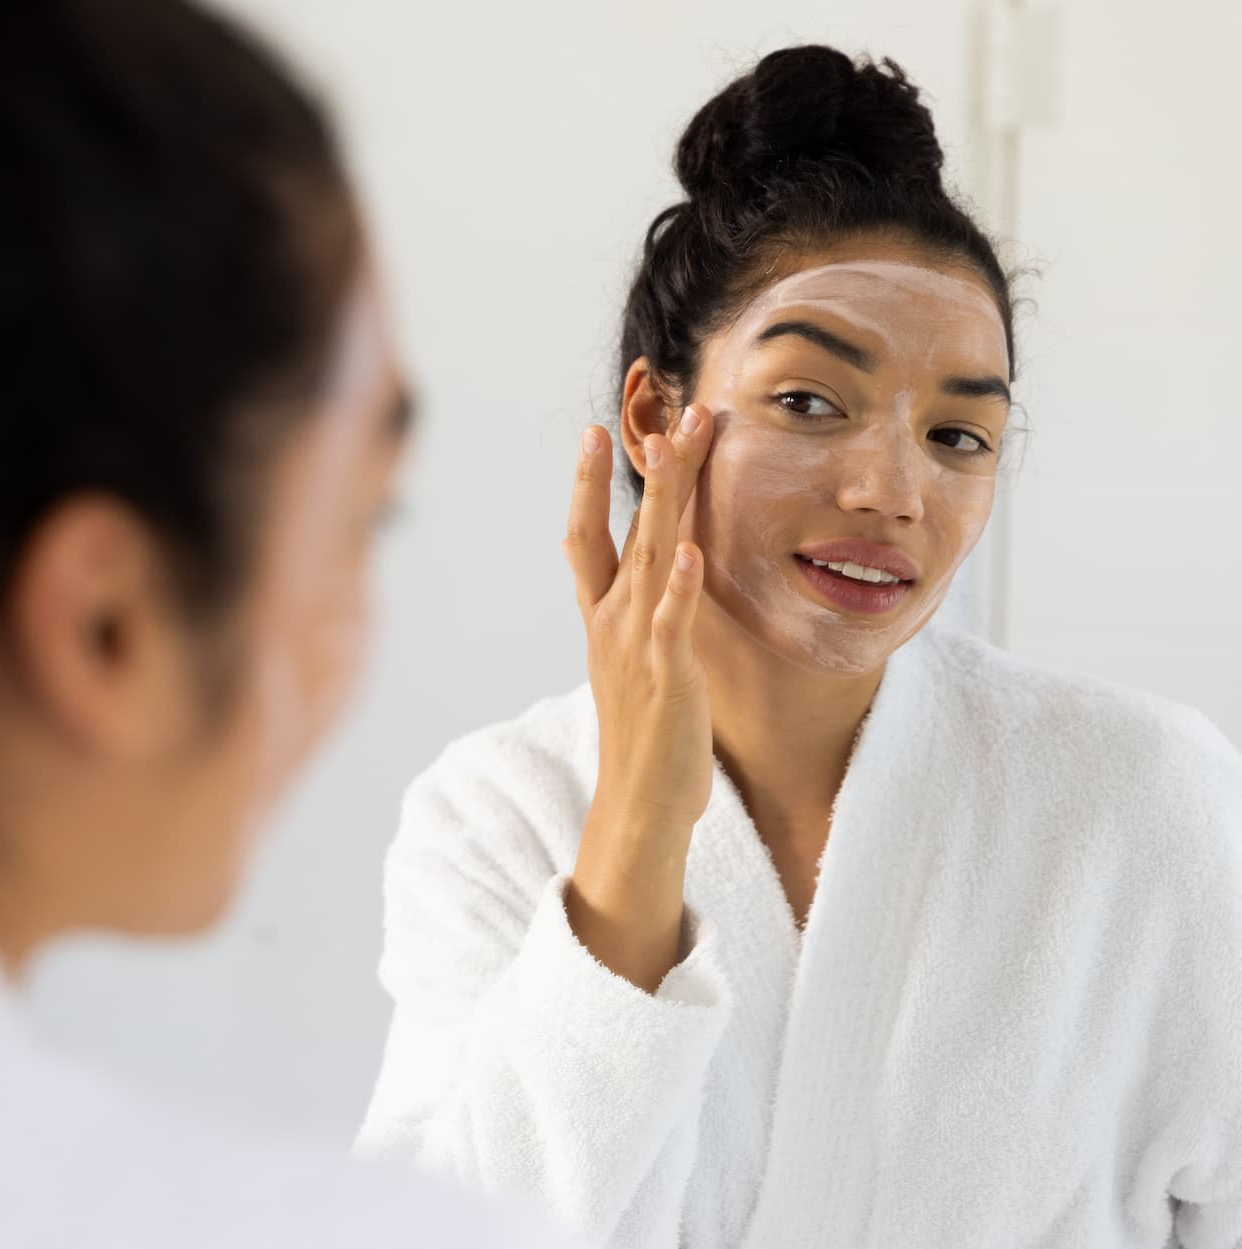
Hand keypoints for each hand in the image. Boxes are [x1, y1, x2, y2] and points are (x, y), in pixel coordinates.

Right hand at [557, 407, 715, 985]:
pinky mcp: (667, 676)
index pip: (587, 537)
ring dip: (669, 500)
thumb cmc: (646, 739)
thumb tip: (659, 583)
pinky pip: (673, 622)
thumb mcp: (634, 667)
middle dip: (646, 468)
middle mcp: (611, 623)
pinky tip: (692, 551)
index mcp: (601, 619)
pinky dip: (681, 586)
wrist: (639, 806)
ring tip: (683, 447)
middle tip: (665, 409)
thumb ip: (641, 620)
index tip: (597, 429)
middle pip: (625, 529)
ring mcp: (636, 647)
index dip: (589, 484)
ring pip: (653, 557)